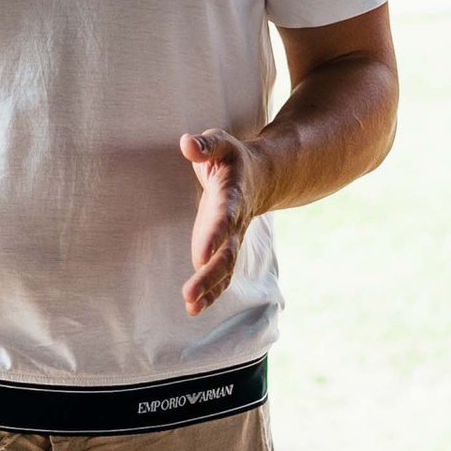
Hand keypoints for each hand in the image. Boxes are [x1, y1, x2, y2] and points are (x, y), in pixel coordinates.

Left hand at [180, 127, 265, 316]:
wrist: (263, 176)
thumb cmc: (233, 158)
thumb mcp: (220, 143)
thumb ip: (205, 145)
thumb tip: (186, 143)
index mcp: (233, 195)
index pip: (224, 217)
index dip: (214, 236)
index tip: (200, 257)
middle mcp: (235, 222)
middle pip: (226, 253)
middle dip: (209, 275)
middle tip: (188, 294)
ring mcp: (233, 238)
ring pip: (225, 267)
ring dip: (209, 288)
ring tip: (191, 307)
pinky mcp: (226, 247)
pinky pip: (223, 272)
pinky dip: (211, 290)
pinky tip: (195, 307)